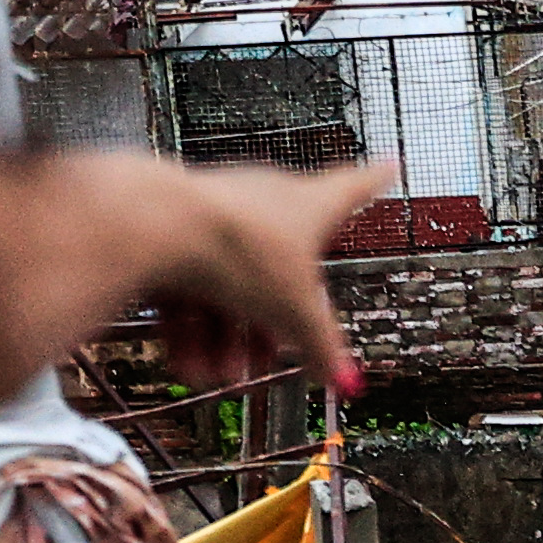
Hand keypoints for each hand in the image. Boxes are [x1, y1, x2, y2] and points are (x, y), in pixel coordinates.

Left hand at [134, 156, 385, 404]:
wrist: (154, 227)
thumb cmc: (232, 245)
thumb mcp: (293, 311)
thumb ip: (320, 348)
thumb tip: (345, 378)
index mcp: (309, 206)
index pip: (354, 188)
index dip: (375, 179)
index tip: (388, 164)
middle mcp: (264, 201)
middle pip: (280, 269)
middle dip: (271, 321)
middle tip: (267, 357)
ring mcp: (218, 215)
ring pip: (229, 286)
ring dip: (224, 338)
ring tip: (218, 373)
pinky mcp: (175, 231)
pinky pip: (191, 284)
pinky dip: (190, 325)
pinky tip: (186, 361)